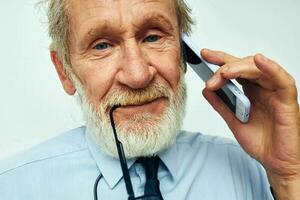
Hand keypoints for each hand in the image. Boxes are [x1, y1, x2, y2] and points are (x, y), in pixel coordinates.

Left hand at [201, 49, 299, 198]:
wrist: (275, 163)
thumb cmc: (260, 142)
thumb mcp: (233, 121)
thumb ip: (221, 105)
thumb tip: (205, 90)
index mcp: (251, 91)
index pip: (235, 70)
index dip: (220, 60)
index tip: (204, 55)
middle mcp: (263, 88)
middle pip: (244, 66)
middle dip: (225, 63)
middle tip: (209, 66)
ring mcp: (275, 92)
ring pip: (259, 70)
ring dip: (239, 68)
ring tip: (223, 72)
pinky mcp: (287, 100)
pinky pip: (282, 80)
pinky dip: (271, 68)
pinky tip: (258, 61)